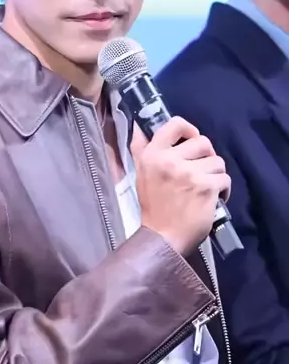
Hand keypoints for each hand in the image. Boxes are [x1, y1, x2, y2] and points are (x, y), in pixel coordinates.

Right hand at [131, 117, 230, 255]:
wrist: (162, 238)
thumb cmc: (153, 207)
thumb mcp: (141, 174)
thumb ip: (140, 150)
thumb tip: (138, 127)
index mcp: (152, 155)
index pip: (175, 124)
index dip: (189, 129)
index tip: (192, 140)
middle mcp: (170, 161)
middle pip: (203, 143)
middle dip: (207, 157)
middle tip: (201, 171)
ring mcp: (189, 174)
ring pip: (218, 162)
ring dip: (216, 175)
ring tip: (206, 187)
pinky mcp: (206, 188)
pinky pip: (225, 179)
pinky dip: (223, 190)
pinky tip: (214, 199)